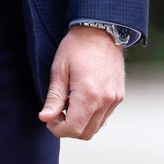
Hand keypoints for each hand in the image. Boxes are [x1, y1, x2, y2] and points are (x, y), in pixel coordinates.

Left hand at [38, 25, 124, 139]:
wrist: (101, 29)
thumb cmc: (77, 46)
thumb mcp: (59, 69)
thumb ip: (53, 98)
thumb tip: (45, 118)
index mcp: (89, 95)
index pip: (73, 129)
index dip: (58, 130)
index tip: (49, 120)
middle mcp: (105, 101)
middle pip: (86, 133)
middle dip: (68, 129)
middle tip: (57, 114)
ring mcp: (114, 99)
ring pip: (96, 127)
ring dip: (81, 124)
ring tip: (69, 104)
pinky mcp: (119, 96)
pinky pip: (104, 117)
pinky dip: (92, 117)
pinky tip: (81, 101)